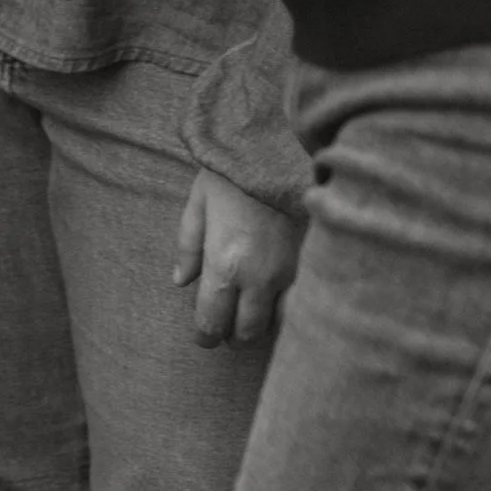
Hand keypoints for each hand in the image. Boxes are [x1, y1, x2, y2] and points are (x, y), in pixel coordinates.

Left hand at [173, 167, 301, 345]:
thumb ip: (188, 248)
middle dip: (231, 338)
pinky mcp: (308, 268)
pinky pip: (297, 307)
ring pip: (274, 326)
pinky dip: (284, 314)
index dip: (205, 337)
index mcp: (224, 265)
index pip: (213, 322)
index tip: (203, 338)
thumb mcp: (197, 206)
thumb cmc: (230, 176)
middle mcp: (257, 278)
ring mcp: (287, 275)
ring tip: (248, 319)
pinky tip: (275, 306)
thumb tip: (182, 282)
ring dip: (259, 328)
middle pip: (245, 333)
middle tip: (224, 333)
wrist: (276, 152)